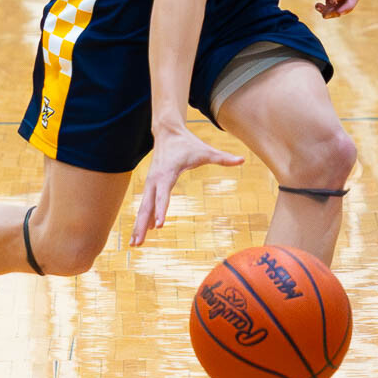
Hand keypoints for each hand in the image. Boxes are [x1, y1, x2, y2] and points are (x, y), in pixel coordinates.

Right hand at [129, 124, 242, 245]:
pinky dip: (143, 218)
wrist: (167, 133)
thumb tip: (242, 160)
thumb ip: (222, 157)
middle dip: (141, 225)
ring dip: (138, 226)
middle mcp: (155, 180)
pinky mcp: (150, 185)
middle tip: (138, 244)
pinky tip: (143, 232)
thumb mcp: (205, 151)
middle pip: (147, 206)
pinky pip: (146, 204)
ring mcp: (150, 183)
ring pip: (143, 208)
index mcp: (167, 174)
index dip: (161, 210)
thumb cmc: (187, 143)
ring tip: (135, 244)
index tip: (159, 225)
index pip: (163, 195)